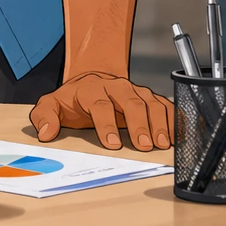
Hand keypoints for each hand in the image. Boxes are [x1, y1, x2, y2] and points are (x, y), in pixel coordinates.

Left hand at [29, 71, 173, 151]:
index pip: (100, 104)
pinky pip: (166, 106)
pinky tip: (180, 135)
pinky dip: (175, 119)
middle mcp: (117, 87)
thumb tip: (45, 133)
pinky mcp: (151, 98)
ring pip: (151, 103)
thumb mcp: (52, 105)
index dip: (106, 124)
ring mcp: (136, 91)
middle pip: (130, 102)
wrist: (91, 80)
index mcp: (92, 89)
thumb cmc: (73, 100)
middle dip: (138, 123)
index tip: (113, 143)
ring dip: (159, 123)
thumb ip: (45, 117)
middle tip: (143, 145)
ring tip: (163, 144)